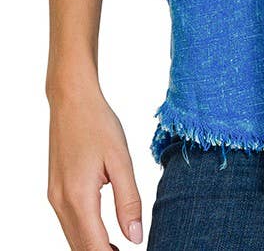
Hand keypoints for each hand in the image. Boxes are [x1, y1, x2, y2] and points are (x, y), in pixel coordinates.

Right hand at [47, 83, 143, 249]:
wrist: (72, 100)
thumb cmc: (98, 124)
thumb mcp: (121, 160)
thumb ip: (129, 201)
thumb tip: (135, 237)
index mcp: (79, 197)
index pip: (95, 247)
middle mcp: (61, 202)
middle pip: (80, 248)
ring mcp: (55, 197)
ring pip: (73, 238)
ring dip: (94, 248)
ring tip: (120, 249)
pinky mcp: (55, 191)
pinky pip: (69, 224)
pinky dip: (85, 235)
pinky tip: (104, 234)